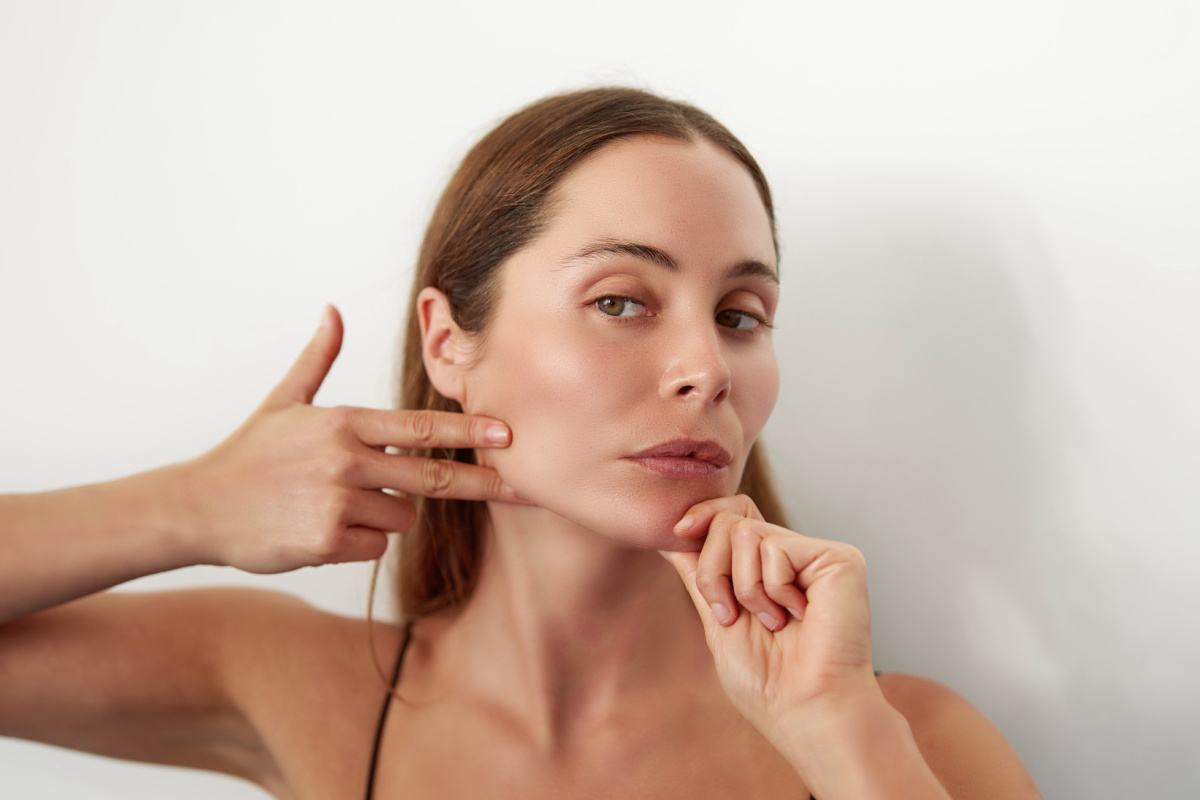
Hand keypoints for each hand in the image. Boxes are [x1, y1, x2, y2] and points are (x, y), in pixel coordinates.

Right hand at [175, 305, 522, 573]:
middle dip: (480, 483)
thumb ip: (318, 359)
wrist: (197, 507)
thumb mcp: (283, 401)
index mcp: (342, 422)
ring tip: (336, 505)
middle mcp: (345, 458)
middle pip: (432, 475)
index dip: (470, 431)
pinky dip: (358, 542)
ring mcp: (337, 501)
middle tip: (521, 489)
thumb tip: (333, 310)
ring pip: (402, 516)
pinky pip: (374, 545)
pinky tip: (322, 529)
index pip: (421, 426)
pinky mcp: (327, 540)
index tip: (509, 434)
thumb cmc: (247, 455)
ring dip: (384, 515)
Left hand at [659, 495, 877, 745]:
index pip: (731, 513)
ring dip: (744, 588)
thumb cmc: (766, 681)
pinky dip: (773, 589)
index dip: (701, 514)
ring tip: (773, 622)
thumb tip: (672, 536)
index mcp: (766, 568)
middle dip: (713, 571)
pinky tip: (798, 616)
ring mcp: (816, 555)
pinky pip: (775, 547)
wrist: (803, 710)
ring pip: (745, 532)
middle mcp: (793, 555)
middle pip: (728, 520)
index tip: (677, 533)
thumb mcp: (716, 619)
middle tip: (732, 615)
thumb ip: (700, 573)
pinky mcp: (839, 558)